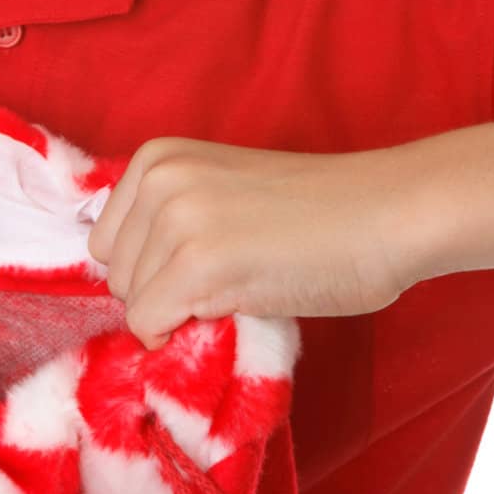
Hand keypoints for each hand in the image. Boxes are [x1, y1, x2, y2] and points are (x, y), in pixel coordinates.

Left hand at [87, 136, 417, 348]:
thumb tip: (127, 286)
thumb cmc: (315, 211)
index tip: (202, 266)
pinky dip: (181, 336)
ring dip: (178, 312)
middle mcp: (158, 179)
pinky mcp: (197, 263)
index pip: (108, 241)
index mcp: (158, 157)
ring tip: (240, 287)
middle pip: (116, 274)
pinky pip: (150, 326)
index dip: (151, 268)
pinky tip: (234, 309)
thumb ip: (171, 220)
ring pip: (131, 303)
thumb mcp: (220, 193)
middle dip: (162, 292)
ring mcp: (176, 219)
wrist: (385, 214)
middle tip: (228, 281)